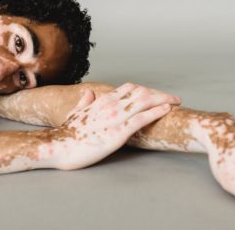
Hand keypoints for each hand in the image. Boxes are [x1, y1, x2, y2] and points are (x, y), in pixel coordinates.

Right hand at [55, 83, 180, 169]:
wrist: (58, 146)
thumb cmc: (66, 133)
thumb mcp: (75, 113)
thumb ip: (84, 102)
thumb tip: (88, 93)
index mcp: (102, 100)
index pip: (130, 88)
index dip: (146, 90)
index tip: (157, 95)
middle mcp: (110, 105)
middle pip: (142, 92)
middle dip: (160, 94)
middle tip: (173, 98)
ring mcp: (115, 117)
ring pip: (144, 102)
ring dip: (163, 100)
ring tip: (176, 102)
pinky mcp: (118, 132)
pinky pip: (141, 119)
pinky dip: (156, 113)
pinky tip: (166, 111)